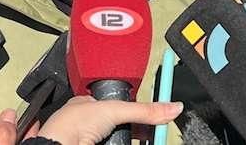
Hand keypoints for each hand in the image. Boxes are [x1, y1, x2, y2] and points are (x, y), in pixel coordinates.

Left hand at [37, 96, 182, 144]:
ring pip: (115, 138)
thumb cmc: (73, 123)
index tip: (153, 116)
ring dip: (130, 139)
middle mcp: (86, 122)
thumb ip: (144, 110)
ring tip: (147, 139)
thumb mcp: (115, 110)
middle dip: (135, 130)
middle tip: (152, 133)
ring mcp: (89, 139)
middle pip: (119, 125)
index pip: (117, 105)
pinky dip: (121, 144)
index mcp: (87, 104)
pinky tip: (135, 143)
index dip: (134, 111)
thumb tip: (172, 107)